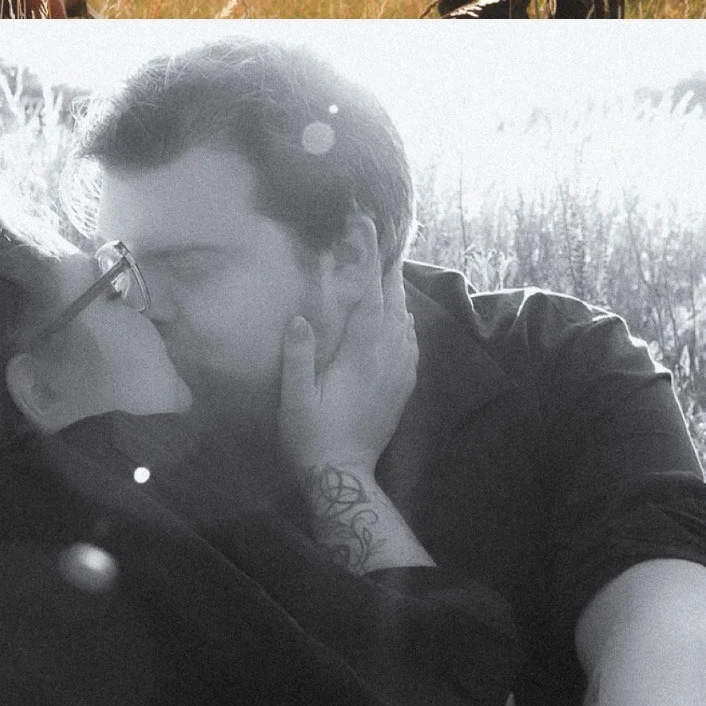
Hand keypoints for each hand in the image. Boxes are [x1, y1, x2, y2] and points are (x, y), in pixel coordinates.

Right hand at [278, 260, 417, 475]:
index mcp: (362, 356)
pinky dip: (403, 323)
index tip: (366, 230)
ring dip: (395, 296)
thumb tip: (299, 318)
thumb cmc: (312, 436)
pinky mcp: (403, 387)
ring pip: (405, 322)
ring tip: (384, 276)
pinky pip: (410, 344)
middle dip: (387, 272)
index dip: (370, 261)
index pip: (370, 298)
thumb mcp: (295, 399)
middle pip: (395, 304)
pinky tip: (397, 320)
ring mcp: (400, 373)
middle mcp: (389, 358)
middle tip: (377, 244)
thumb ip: (298, 357)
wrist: (344, 475)